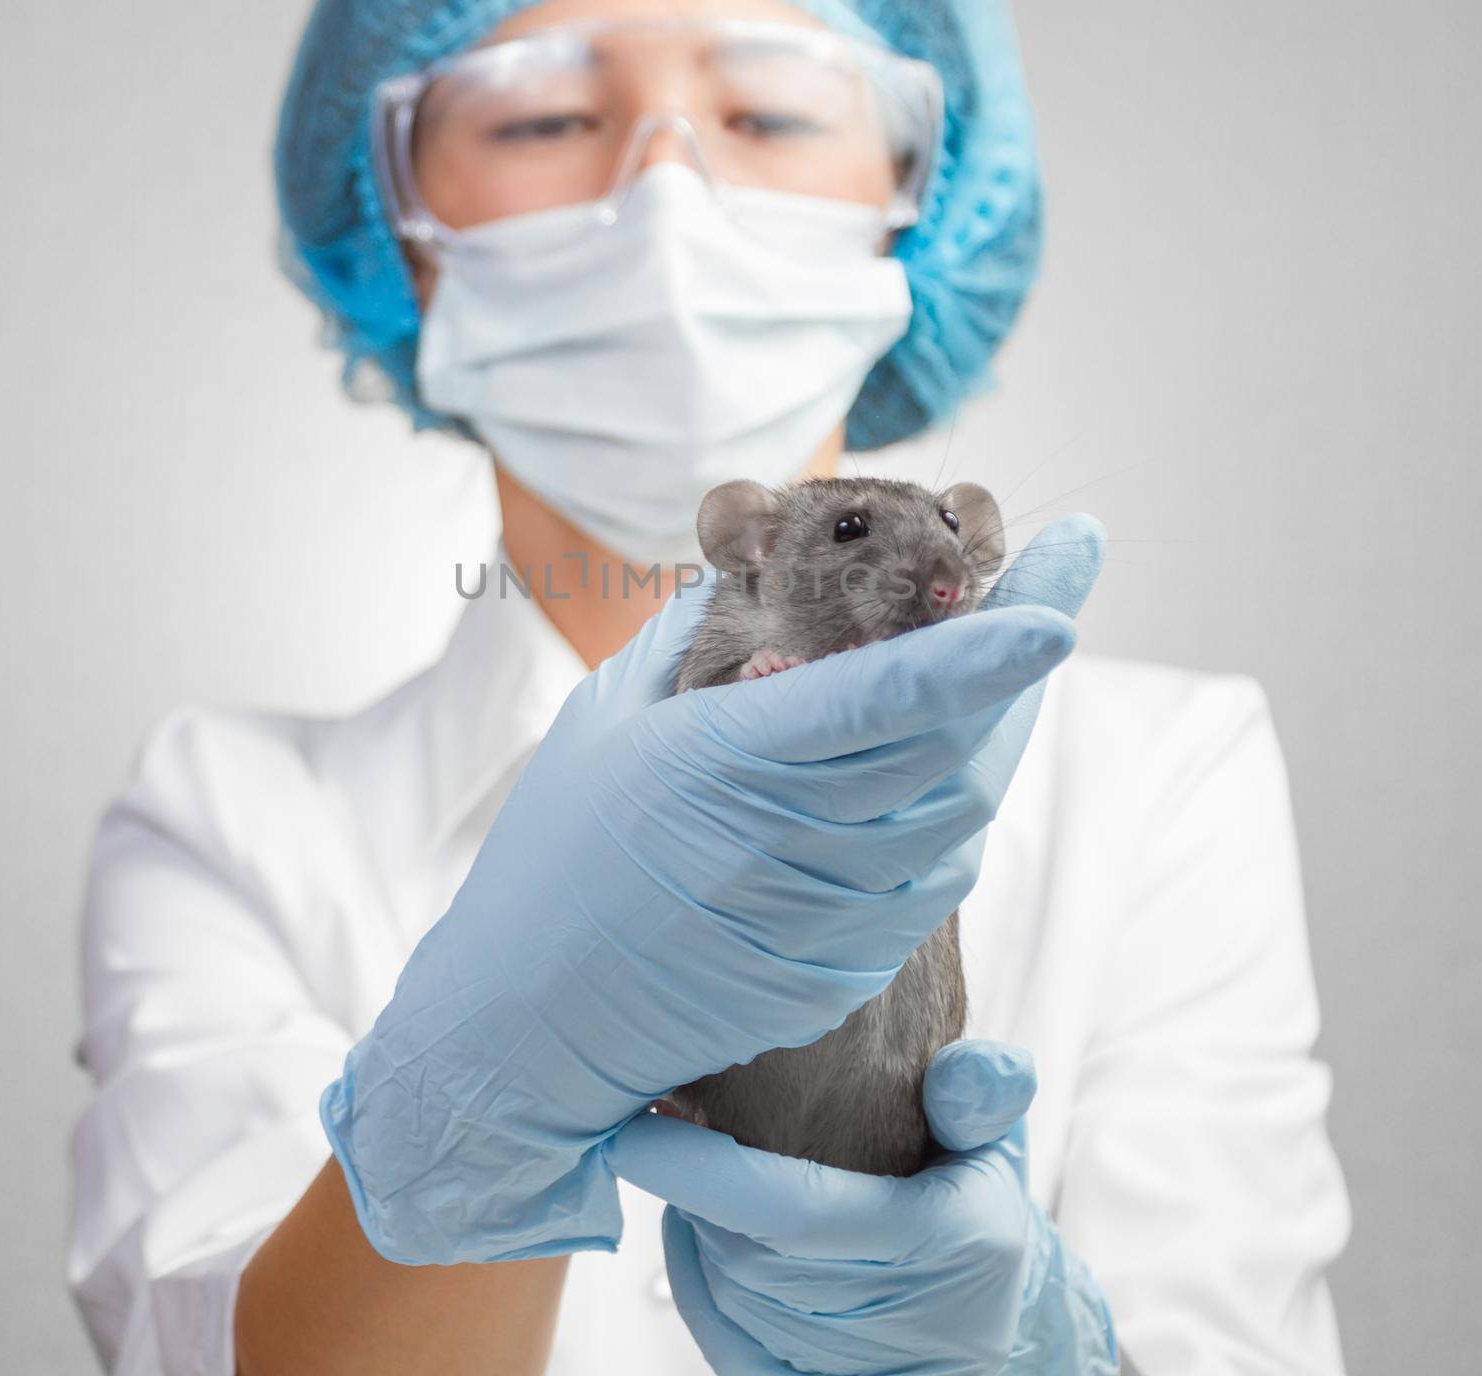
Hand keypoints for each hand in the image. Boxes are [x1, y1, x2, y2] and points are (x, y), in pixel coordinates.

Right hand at [321, 516, 1105, 1265]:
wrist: (525, 1023)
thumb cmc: (552, 854)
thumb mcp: (605, 719)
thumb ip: (696, 635)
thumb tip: (769, 564)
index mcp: (717, 765)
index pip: (879, 703)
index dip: (978, 654)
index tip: (1061, 606)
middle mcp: (781, 847)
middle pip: (953, 751)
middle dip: (1019, 667)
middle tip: (1054, 587)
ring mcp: (818, 924)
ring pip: (961, 815)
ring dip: (996, 733)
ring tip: (1004, 662)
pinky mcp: (836, 974)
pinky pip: (933, 881)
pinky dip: (954, 808)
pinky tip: (943, 761)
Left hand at [608, 1040, 1119, 1375]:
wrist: (1000, 1311)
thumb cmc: (974, 1196)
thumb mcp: (991, 1138)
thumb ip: (977, 1093)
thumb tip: (965, 1070)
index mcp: (949, 1239)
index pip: (798, 1212)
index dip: (707, 1172)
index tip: (641, 1126)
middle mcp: (916, 1320)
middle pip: (753, 1260)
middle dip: (693, 1192)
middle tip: (663, 1123)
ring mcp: (872, 1372)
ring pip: (737, 1301)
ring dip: (693, 1231)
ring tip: (682, 1163)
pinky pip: (733, 1350)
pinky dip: (696, 1286)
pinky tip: (688, 1228)